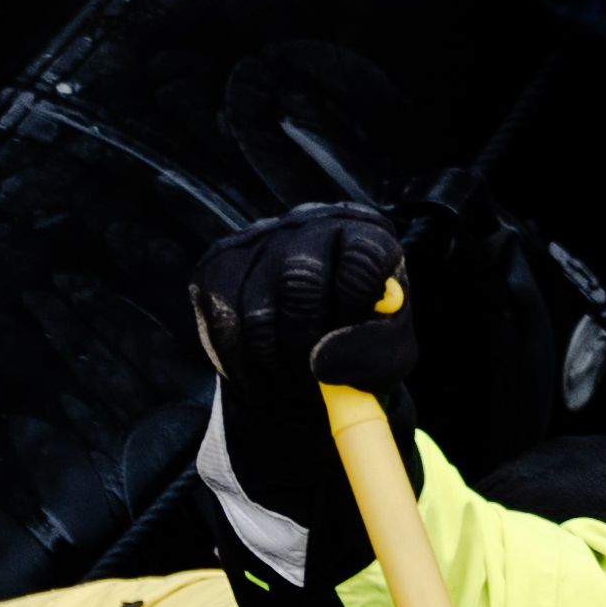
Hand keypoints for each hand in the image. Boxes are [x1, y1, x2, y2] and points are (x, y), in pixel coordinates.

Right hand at [189, 205, 417, 393]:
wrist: (308, 346)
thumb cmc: (358, 341)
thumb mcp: (389, 354)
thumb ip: (376, 354)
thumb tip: (321, 362)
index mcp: (363, 235)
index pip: (362, 258)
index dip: (355, 308)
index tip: (349, 339)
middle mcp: (308, 225)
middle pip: (301, 281)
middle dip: (307, 346)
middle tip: (312, 380)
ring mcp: (256, 241)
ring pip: (256, 314)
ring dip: (275, 366)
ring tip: (292, 382)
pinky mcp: (216, 268)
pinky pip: (222, 329)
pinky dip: (243, 368)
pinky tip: (263, 374)